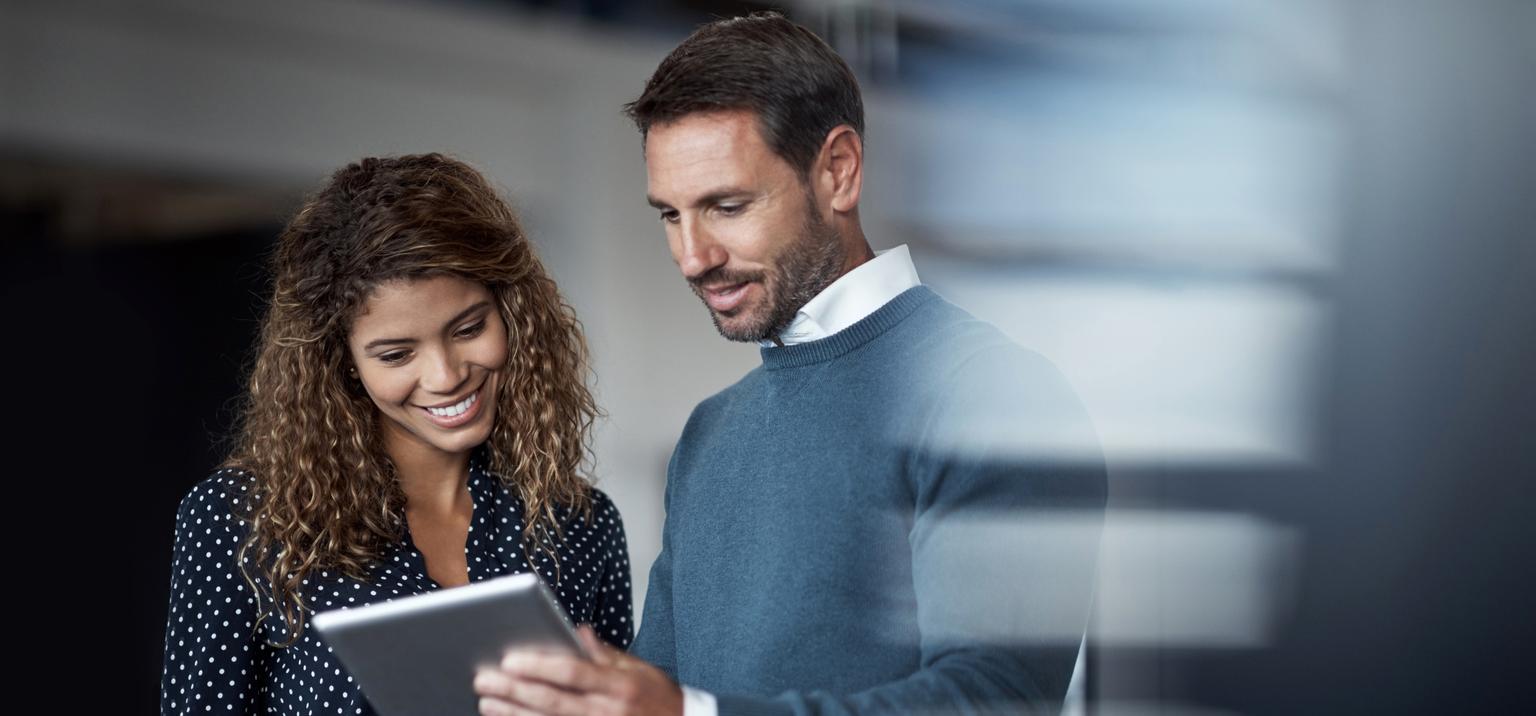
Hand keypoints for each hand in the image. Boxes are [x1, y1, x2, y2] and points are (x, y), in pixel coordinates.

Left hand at [475, 625, 683, 715]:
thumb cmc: (657, 699)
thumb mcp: (638, 670)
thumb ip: (603, 653)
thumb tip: (576, 631)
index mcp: (619, 685)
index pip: (572, 672)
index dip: (539, 666)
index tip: (510, 659)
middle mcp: (606, 711)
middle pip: (552, 700)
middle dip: (515, 690)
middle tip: (485, 679)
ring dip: (514, 714)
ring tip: (487, 703)